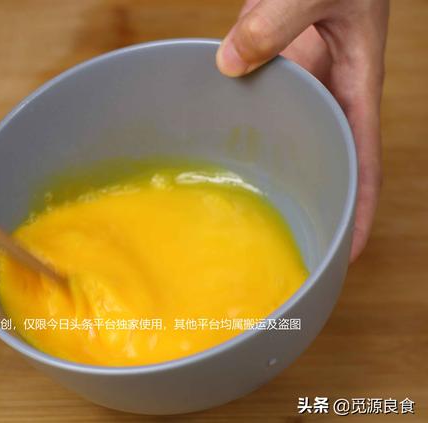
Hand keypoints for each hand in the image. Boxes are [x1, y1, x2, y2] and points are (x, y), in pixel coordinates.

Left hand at [216, 0, 388, 261]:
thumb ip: (278, 22)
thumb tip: (231, 66)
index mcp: (356, 80)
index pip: (361, 157)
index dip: (357, 206)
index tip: (346, 250)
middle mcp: (328, 85)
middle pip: (319, 154)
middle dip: (308, 197)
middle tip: (285, 244)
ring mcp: (299, 72)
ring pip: (282, 130)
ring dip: (265, 161)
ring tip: (242, 206)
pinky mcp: (272, 57)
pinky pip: (255, 97)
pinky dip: (237, 118)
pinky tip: (211, 138)